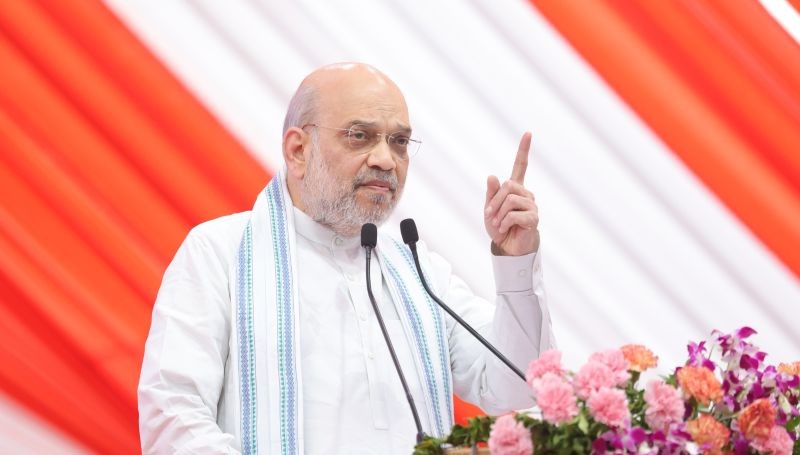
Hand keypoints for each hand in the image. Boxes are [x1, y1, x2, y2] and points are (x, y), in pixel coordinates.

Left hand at [484, 132, 539, 255]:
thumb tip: (492, 176)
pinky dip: (504, 223)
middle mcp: (526, 194)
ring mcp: (531, 205)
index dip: (524, 149)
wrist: (508, 248)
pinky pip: (514, 215)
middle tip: (489, 215)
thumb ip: (491, 194)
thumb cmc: (500, 227)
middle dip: (494, 201)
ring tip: (498, 224)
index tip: (528, 133)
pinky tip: (505, 229)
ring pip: (510, 200)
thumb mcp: (489, 209)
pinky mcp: (533, 218)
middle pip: (508, 185)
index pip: (521, 165)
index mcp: (515, 189)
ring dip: (499, 214)